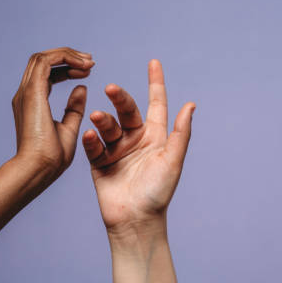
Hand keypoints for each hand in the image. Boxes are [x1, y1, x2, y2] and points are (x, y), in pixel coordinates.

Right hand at [12, 47, 93, 177]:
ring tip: (89, 62)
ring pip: (42, 58)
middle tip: (91, 62)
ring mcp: (27, 92)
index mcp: (32, 102)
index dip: (66, 68)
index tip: (87, 71)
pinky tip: (83, 66)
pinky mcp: (32, 92)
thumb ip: (73, 108)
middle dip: (67, 57)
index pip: (46, 74)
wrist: (39, 168)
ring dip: (67, 55)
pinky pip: (45, 62)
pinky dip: (64, 58)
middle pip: (43, 62)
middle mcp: (26, 94)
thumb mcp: (69, 127)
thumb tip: (81, 89)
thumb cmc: (52, 157)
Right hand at [82, 60, 194, 233]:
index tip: (154, 62)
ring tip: (98, 118)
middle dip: (120, 98)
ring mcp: (116, 150)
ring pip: (107, 126)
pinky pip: (93, 145)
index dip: (155, 83)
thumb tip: (191, 104)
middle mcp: (136, 139)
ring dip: (103, 120)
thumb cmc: (159, 192)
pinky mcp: (99, 163)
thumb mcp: (173, 160)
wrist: (136, 220)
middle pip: (127, 111)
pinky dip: (91, 139)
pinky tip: (90, 135)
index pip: (155, 104)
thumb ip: (181, 132)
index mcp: (156, 136)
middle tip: (112, 89)